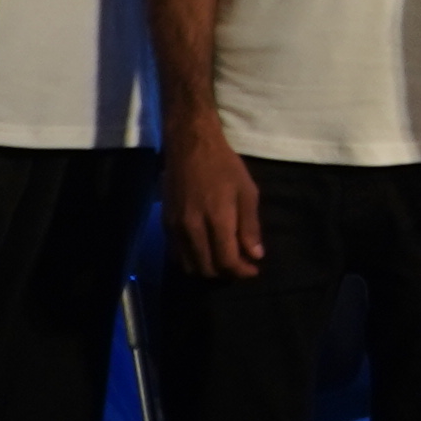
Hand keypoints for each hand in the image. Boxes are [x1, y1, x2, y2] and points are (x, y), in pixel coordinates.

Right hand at [165, 121, 267, 279]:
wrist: (190, 147)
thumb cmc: (224, 166)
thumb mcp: (247, 192)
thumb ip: (250, 226)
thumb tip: (255, 255)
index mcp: (217, 219)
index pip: (227, 260)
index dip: (242, 271)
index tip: (253, 270)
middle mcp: (192, 228)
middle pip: (207, 268)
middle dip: (226, 273)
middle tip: (240, 265)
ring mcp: (175, 228)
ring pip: (189, 266)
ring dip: (208, 269)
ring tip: (223, 261)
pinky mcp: (165, 224)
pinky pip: (176, 255)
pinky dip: (191, 260)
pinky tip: (204, 252)